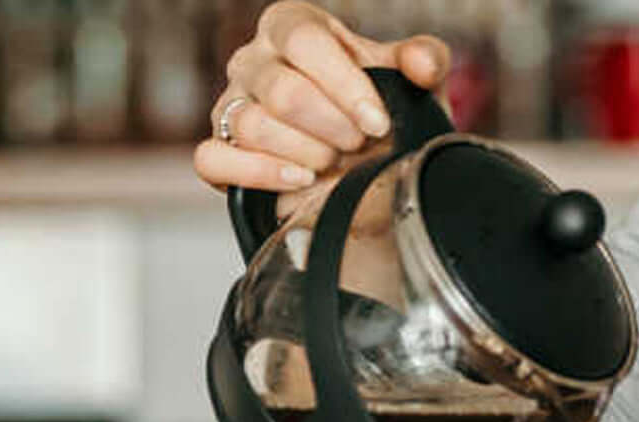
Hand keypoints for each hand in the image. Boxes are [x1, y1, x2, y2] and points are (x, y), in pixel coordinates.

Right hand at [192, 1, 452, 199]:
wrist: (360, 159)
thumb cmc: (375, 106)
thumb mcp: (409, 79)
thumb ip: (424, 60)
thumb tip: (421, 64)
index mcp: (291, 26)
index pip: (305, 41)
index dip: (344, 85)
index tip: (377, 122)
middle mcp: (253, 59)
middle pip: (282, 91)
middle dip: (332, 128)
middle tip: (358, 143)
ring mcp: (230, 103)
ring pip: (253, 127)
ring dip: (306, 154)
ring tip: (333, 160)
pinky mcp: (216, 146)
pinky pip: (214, 159)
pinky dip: (259, 174)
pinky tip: (299, 178)